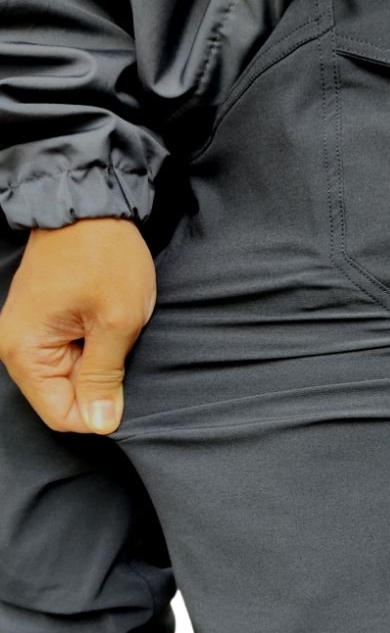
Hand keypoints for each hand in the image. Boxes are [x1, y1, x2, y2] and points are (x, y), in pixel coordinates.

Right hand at [0, 217, 156, 432]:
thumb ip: (104, 376)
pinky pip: (73, 352)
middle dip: (101, 383)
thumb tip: (100, 423)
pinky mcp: (47, 321)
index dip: (98, 414)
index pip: (60, 414)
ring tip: (117, 329)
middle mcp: (18, 348)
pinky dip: (97, 345)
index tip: (127, 394)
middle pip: (65, 396)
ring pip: (73, 375)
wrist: (93, 209)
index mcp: (26, 353)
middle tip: (125, 347)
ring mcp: (31, 333)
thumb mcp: (117, 322)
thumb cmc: (105, 258)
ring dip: (101, 362)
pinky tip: (110, 323)